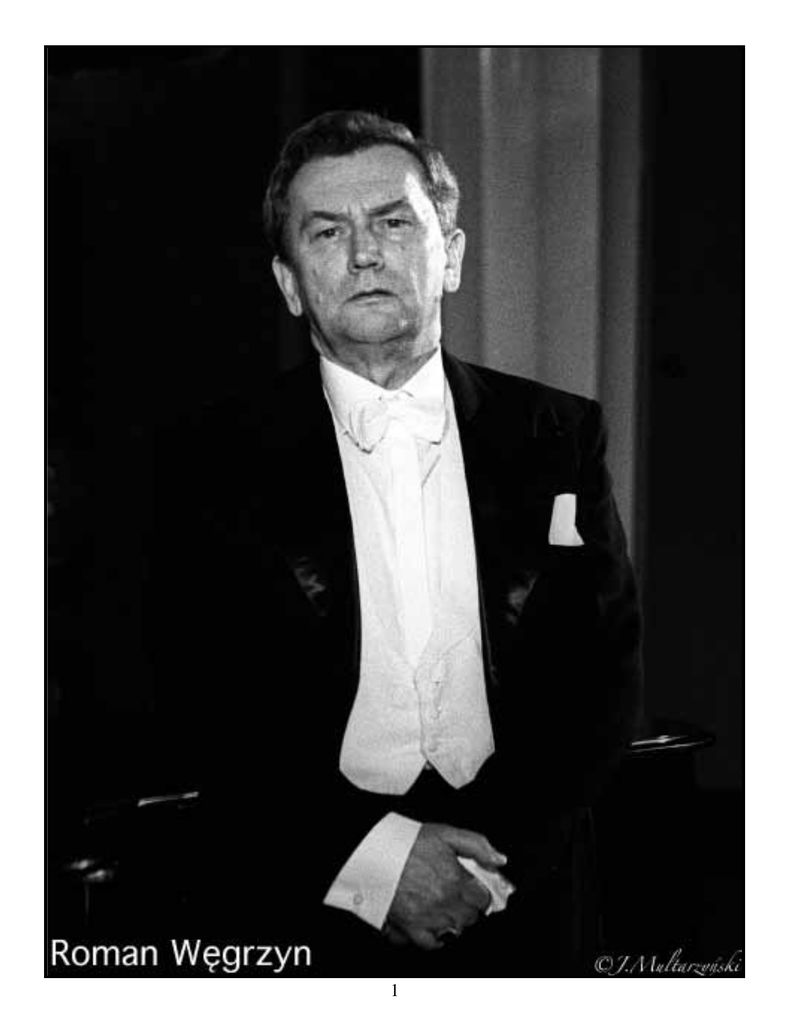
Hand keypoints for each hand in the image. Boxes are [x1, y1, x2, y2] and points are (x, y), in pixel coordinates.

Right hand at [384, 822, 507, 950]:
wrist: (375, 853)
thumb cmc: (408, 842)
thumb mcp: (446, 834)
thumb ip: (477, 845)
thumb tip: (499, 860)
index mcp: (456, 880)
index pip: (483, 899)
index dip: (480, 892)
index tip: (473, 886)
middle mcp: (445, 903)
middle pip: (470, 916)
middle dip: (468, 906)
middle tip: (458, 893)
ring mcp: (428, 918)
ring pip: (455, 929)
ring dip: (454, 919)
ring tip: (445, 906)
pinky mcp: (411, 928)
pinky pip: (431, 943)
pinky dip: (435, 938)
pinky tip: (434, 926)